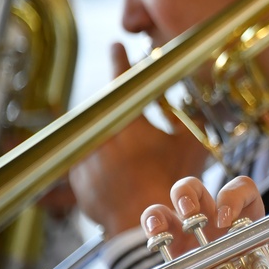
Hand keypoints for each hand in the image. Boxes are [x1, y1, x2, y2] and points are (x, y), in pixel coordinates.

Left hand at [69, 43, 209, 237]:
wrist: (145, 221)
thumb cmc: (170, 184)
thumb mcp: (190, 145)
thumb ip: (188, 120)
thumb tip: (190, 107)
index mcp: (128, 121)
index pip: (122, 80)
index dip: (121, 60)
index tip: (117, 47)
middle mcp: (100, 134)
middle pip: (106, 107)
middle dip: (119, 106)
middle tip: (134, 112)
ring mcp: (85, 156)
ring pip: (94, 132)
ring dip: (108, 132)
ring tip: (128, 149)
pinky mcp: (77, 178)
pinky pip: (86, 158)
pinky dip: (99, 159)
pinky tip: (117, 170)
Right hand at [141, 176, 265, 258]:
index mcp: (242, 214)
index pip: (242, 188)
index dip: (233, 197)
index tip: (227, 220)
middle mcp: (215, 213)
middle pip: (200, 186)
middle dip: (191, 194)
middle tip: (191, 214)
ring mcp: (191, 224)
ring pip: (177, 195)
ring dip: (170, 206)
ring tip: (167, 223)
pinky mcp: (171, 242)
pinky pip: (156, 223)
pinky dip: (152, 224)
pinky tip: (155, 237)